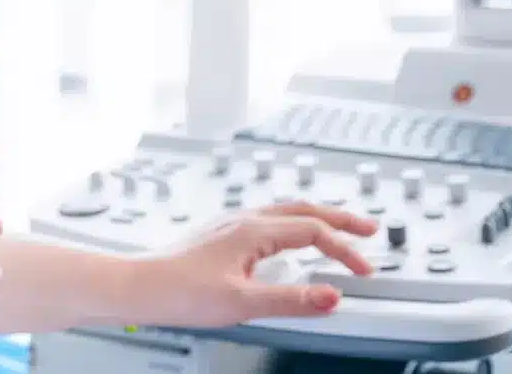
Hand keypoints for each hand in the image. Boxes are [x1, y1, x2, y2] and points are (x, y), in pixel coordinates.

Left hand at [134, 201, 377, 328]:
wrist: (142, 285)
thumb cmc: (182, 292)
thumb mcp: (242, 303)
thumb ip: (291, 299)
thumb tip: (330, 294)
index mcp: (254, 230)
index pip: (312, 231)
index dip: (343, 249)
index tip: (363, 270)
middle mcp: (245, 218)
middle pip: (303, 209)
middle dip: (339, 218)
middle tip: (369, 228)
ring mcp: (233, 222)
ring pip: (286, 210)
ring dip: (317, 217)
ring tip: (339, 228)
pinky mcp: (224, 232)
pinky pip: (270, 218)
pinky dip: (295, 222)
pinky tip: (291, 237)